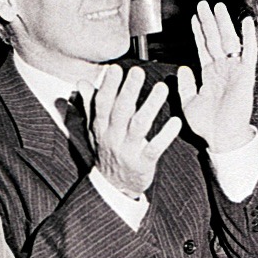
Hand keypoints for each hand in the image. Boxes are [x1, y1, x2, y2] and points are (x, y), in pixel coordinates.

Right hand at [88, 63, 181, 196]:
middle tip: (138, 72)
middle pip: (121, 111)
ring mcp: (127, 151)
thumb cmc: (106, 153)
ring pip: (139, 126)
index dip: (109, 86)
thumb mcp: (94, 131)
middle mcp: (112, 138)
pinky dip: (165, 135)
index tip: (115, 68)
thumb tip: (82, 82)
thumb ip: (90, 106)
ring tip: (162, 88)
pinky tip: (175, 121)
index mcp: (101, 128)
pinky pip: (154, 148)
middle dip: (129, 90)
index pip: (103, 104)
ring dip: (151, 106)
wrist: (112, 188)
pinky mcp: (143, 164)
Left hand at [180, 1, 256, 152]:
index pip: (203, 47)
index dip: (198, 32)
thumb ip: (185, 85)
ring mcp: (234, 71)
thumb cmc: (207, 125)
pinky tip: (246, 22)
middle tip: (204, 4)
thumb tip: (182, 68)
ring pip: (229, 41)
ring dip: (223, 23)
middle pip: (215, 39)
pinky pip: (248, 53)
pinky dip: (248, 37)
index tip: (194, 17)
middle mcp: (222, 69)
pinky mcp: (245, 76)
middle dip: (209, 21)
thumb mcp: (188, 103)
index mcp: (209, 74)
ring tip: (218, 7)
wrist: (222, 138)